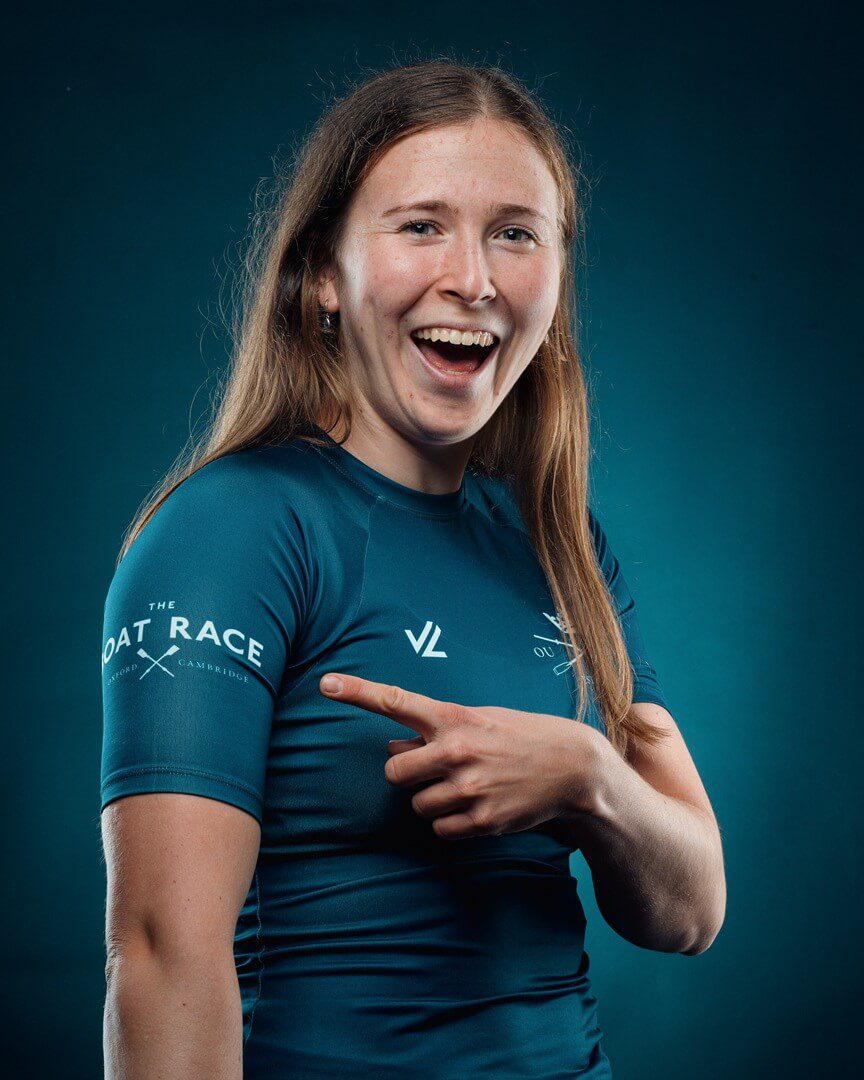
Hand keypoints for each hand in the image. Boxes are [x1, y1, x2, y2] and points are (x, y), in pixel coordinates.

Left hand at [318, 673, 602, 839]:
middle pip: (394, 772)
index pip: (395, 701)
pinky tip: (477, 806)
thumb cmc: (519, 736)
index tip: (324, 683)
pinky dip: (451, 823)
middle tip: (433, 770)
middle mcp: (455, 750)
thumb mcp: (479, 720)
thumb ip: (434, 732)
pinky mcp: (481, 820)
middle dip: (407, 774)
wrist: (572, 766)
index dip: (356, 692)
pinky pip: (440, 829)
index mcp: (453, 717)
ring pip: (417, 805)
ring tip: (467, 786)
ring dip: (432, 800)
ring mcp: (468, 787)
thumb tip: (393, 749)